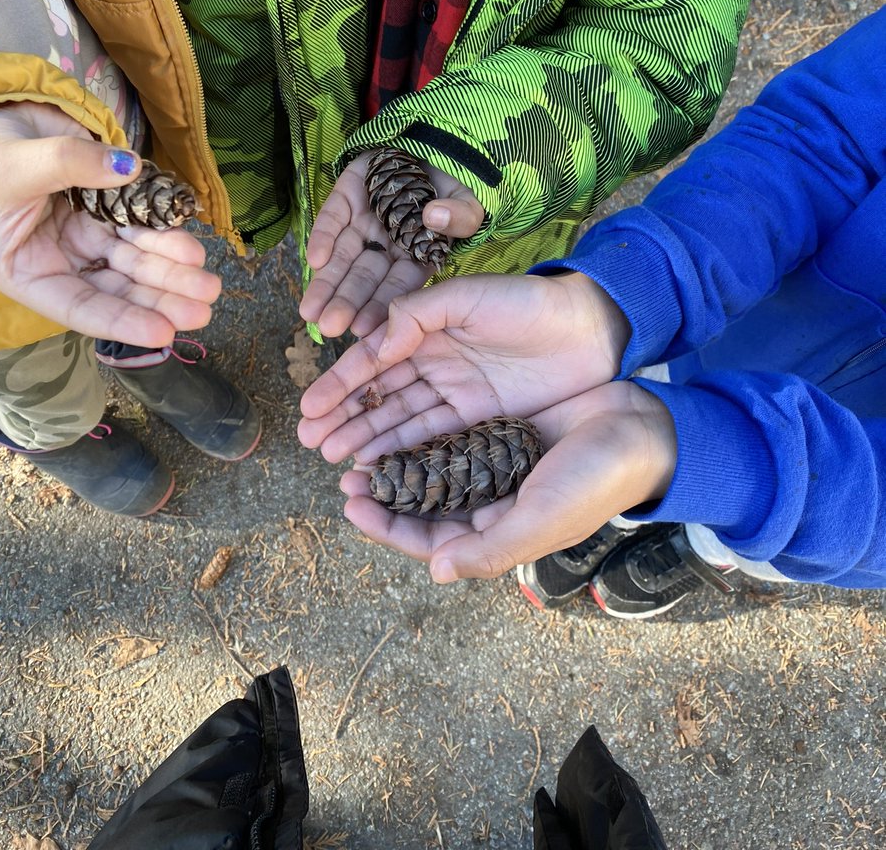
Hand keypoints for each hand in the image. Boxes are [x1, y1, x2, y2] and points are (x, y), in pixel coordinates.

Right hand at [0, 102, 220, 346]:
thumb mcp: (14, 166)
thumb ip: (68, 163)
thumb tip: (128, 167)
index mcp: (26, 271)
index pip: (77, 307)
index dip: (120, 322)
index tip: (162, 332)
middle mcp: (59, 262)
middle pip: (115, 288)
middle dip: (160, 298)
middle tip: (203, 306)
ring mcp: (84, 237)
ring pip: (133, 261)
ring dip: (170, 271)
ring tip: (208, 281)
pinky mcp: (104, 213)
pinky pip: (139, 227)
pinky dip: (164, 236)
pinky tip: (190, 248)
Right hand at [298, 270, 629, 461]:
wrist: (591, 330)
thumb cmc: (528, 304)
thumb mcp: (468, 296)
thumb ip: (417, 314)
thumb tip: (373, 344)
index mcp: (428, 329)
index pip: (374, 359)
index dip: (340, 384)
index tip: (309, 408)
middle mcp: (436, 362)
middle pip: (380, 395)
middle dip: (343, 417)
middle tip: (310, 442)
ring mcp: (457, 393)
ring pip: (401, 419)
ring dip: (366, 437)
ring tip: (332, 457)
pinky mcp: (481, 419)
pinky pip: (433, 437)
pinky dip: (403, 450)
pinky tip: (376, 463)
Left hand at [299, 151, 483, 337]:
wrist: (433, 146)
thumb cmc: (455, 184)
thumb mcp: (469, 202)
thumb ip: (461, 215)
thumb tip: (434, 216)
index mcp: (417, 255)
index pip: (398, 288)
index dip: (382, 308)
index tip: (364, 330)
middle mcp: (386, 244)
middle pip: (364, 278)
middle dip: (346, 303)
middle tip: (328, 327)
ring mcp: (364, 221)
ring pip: (341, 257)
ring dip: (325, 282)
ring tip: (310, 311)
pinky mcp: (347, 196)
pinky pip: (332, 218)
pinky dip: (322, 237)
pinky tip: (313, 259)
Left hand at [335, 381, 675, 582]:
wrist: (638, 428)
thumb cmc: (595, 481)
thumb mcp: (542, 518)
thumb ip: (491, 548)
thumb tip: (438, 571)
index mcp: (498, 535)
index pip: (429, 542)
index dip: (387, 528)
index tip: (352, 504)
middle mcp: (491, 506)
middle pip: (423, 507)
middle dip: (385, 495)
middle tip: (347, 473)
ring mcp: (495, 470)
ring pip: (432, 472)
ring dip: (400, 463)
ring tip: (365, 447)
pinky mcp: (501, 435)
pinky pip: (452, 438)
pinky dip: (426, 434)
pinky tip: (402, 415)